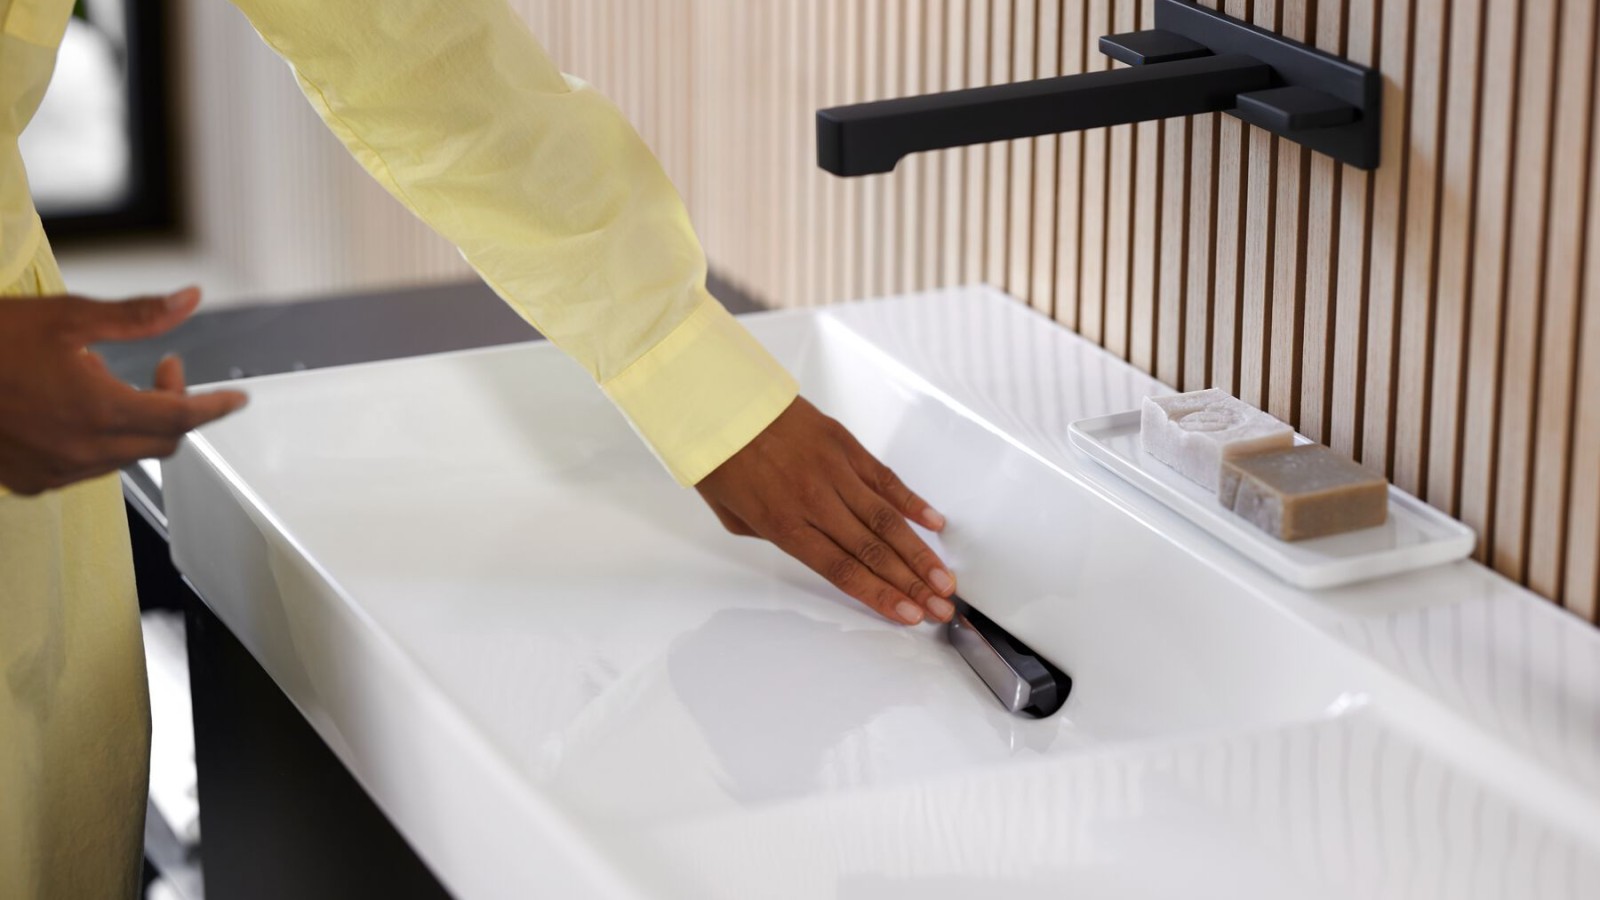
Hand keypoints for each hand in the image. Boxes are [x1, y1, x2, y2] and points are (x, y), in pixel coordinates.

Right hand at [0, 287, 247, 495]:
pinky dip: (97, 441)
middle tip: (164, 370)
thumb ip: (138, 315)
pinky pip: (85, 468)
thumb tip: (190, 299)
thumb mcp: (68, 316)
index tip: (238, 399)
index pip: (183, 416)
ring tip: (105, 382)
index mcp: (100, 409)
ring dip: (134, 423)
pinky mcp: (29, 481)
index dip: (216, 407)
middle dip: (176, 407)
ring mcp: (55, 471)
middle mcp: (83, 450)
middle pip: (161, 440)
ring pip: (125, 456)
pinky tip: (74, 411)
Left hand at [696, 397, 955, 624]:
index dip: (880, 596)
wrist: (721, 402)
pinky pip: (885, 478)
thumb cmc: (721, 458)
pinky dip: (912, 502)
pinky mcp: (845, 445)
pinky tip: (935, 524)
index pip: (843, 571)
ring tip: (945, 579)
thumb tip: (811, 546)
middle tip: (940, 607)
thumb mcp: (733, 517)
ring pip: (888, 519)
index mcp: (785, 526)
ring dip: (921, 553)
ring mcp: (835, 471)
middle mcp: (816, 502)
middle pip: (874, 551)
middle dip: (912, 585)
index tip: (909, 615)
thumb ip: (777, 537)